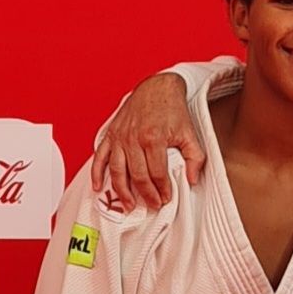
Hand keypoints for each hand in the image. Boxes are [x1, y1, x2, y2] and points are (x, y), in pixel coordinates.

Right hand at [90, 74, 202, 211]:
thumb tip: (192, 179)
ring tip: (129, 205)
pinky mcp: (111, 134)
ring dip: (122, 191)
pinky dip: (97, 173)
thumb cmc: (172, 111)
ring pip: (117, 170)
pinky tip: (99, 187)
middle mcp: (134, 138)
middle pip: (137, 175)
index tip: (165, 199)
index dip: (162, 190)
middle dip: (145, 194)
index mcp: (154, 138)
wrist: (157, 88)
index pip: (157, 173)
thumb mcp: (190, 134)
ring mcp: (120, 136)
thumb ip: (195, 158)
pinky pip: (100, 156)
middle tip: (152, 205)